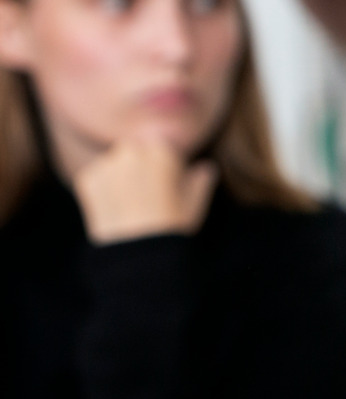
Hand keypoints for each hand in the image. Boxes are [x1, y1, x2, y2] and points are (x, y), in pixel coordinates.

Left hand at [71, 133, 215, 242]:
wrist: (136, 253)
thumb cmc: (171, 227)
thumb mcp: (195, 204)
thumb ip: (200, 181)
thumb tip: (206, 169)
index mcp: (162, 150)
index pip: (161, 145)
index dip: (166, 164)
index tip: (169, 183)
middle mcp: (132, 151)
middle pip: (134, 149)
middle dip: (139, 164)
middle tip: (147, 193)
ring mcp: (107, 163)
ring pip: (114, 162)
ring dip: (120, 174)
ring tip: (129, 202)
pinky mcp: (87, 178)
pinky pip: (96, 176)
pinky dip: (103, 188)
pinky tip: (115, 208)